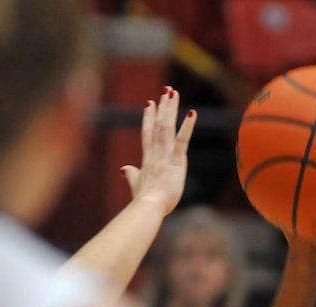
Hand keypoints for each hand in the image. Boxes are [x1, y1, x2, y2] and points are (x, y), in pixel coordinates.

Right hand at [121, 86, 195, 214]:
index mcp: (147, 159)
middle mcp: (155, 153)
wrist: (148, 206)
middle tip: (167, 90)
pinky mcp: (175, 161)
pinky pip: (182, 140)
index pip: (147, 133)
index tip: (149, 103)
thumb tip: (122, 169)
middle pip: (158, 125)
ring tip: (173, 93)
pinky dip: (187, 126)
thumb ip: (131, 175)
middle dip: (162, 106)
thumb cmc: (143, 200)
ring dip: (170, 109)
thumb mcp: (135, 184)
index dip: (148, 117)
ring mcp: (165, 155)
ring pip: (167, 127)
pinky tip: (192, 113)